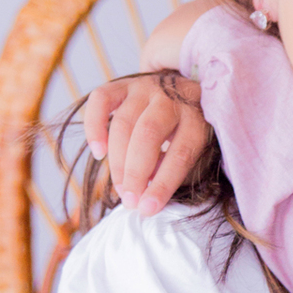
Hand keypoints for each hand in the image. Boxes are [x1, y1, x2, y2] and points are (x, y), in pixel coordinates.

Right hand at [84, 72, 208, 213]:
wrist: (183, 90)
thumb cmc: (188, 130)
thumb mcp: (195, 150)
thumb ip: (174, 169)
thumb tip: (148, 195)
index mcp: (198, 117)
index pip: (181, 152)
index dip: (163, 183)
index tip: (148, 209)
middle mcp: (172, 98)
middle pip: (148, 134)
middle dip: (135, 173)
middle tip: (130, 201)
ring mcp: (146, 87)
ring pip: (123, 122)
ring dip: (117, 160)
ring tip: (120, 188)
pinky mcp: (123, 83)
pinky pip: (101, 100)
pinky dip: (94, 127)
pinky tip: (99, 152)